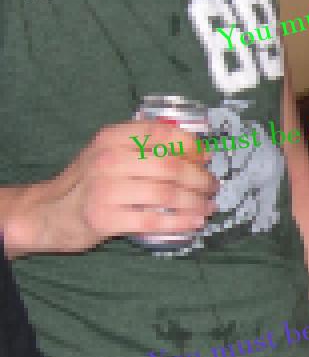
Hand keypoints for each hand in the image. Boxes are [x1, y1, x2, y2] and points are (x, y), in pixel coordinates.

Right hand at [5, 122, 216, 255]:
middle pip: (171, 167)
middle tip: (212, 186)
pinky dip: (180, 222)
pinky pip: (154, 220)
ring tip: (208, 206)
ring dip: (195, 202)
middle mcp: (109, 159)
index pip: (161, 133)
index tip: (206, 157)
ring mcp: (106, 189)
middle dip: (200, 178)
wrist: (47, 212)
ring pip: (167, 194)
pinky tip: (194, 222)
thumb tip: (197, 150)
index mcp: (112, 137)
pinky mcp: (106, 218)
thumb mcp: (109, 152)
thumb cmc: (89, 182)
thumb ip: (144, 147)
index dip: (191, 146)